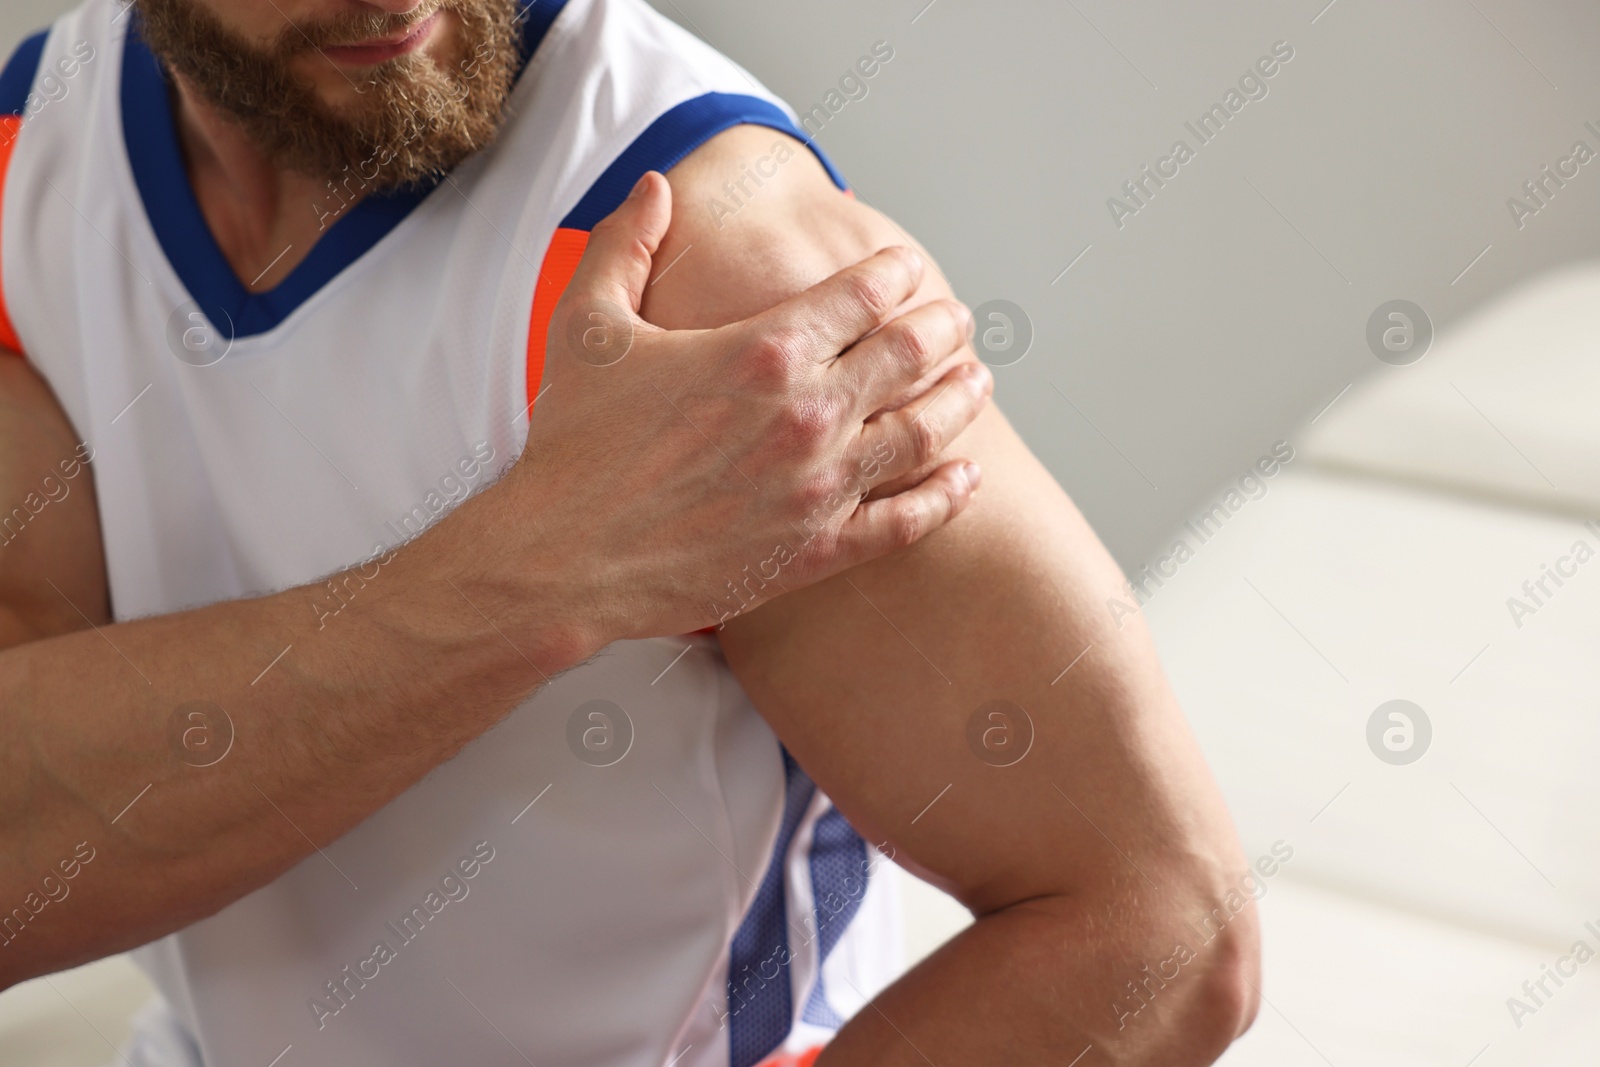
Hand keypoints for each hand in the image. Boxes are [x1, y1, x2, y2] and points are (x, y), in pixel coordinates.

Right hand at [511, 171, 991, 645]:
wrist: (563, 559)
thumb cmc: (573, 443)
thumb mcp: (587, 324)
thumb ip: (626, 243)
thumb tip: (655, 186)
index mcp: (763, 349)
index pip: (861, 293)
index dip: (894, 273)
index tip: (906, 268)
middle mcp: (808, 414)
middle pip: (909, 355)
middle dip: (943, 328)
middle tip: (959, 319)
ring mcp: (819, 487)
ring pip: (923, 433)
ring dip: (960, 401)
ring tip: (980, 382)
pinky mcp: (816, 551)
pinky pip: (905, 523)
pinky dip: (946, 497)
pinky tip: (967, 478)